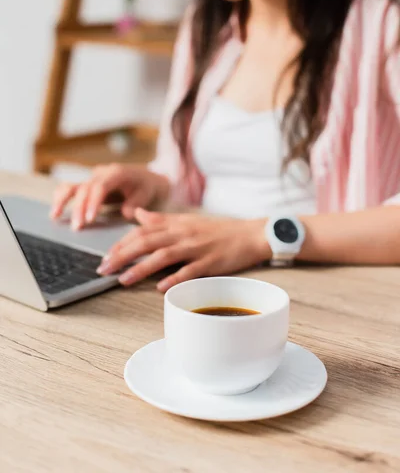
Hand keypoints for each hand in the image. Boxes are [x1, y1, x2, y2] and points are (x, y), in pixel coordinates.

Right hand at [50, 164, 169, 229]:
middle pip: (84, 188)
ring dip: (63, 201)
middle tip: (78, 227)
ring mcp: (93, 179)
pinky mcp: (88, 186)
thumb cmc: (147, 186)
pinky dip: (61, 198)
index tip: (90, 218)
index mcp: (116, 173)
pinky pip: (71, 188)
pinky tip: (56, 211)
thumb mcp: (147, 192)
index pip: (100, 186)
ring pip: (73, 185)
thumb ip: (136, 203)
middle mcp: (101, 174)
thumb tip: (126, 213)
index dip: (93, 202)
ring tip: (55, 216)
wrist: (148, 177)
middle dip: (79, 208)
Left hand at [97, 209, 269, 291]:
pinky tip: (160, 288)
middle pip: (147, 242)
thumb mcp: (187, 220)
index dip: (122, 243)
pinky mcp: (210, 262)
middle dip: (122, 255)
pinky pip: (190, 271)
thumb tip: (138, 215)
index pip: (142, 231)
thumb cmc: (218, 230)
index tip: (106, 256)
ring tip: (123, 279)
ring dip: (141, 268)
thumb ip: (161, 219)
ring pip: (163, 256)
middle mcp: (183, 234)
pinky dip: (174, 279)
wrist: (249, 234)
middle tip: (103, 269)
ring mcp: (196, 248)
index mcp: (176, 224)